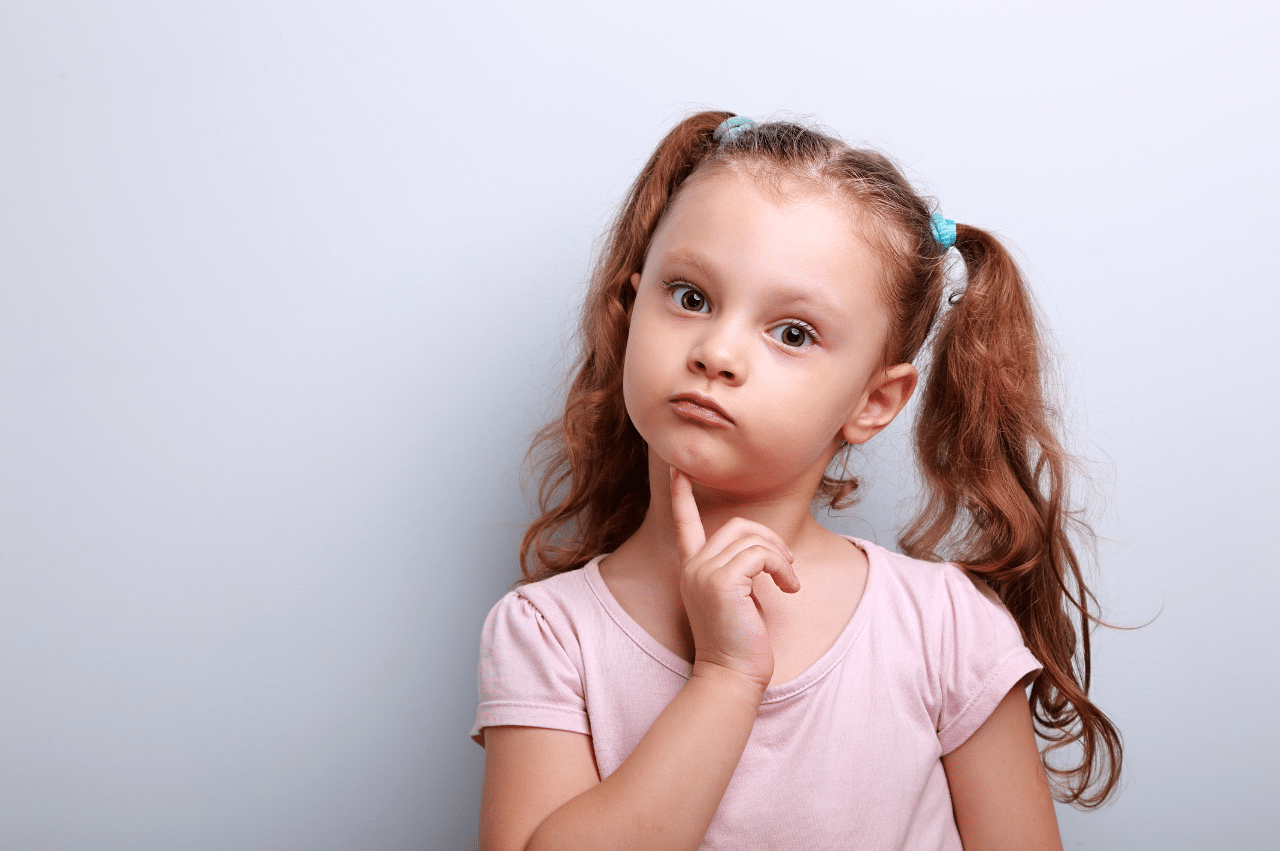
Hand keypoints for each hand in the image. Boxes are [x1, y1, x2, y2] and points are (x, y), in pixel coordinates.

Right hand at [670, 468, 800, 691]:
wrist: (733, 676)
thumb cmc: (740, 643)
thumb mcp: (736, 599)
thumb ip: (739, 570)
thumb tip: (765, 552)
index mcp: (692, 569)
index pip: (684, 523)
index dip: (682, 495)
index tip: (677, 469)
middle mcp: (693, 567)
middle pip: (738, 525)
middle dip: (771, 539)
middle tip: (788, 564)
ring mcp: (704, 573)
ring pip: (753, 539)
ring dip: (781, 558)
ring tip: (790, 582)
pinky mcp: (722, 581)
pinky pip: (762, 555)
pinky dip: (782, 568)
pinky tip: (788, 589)